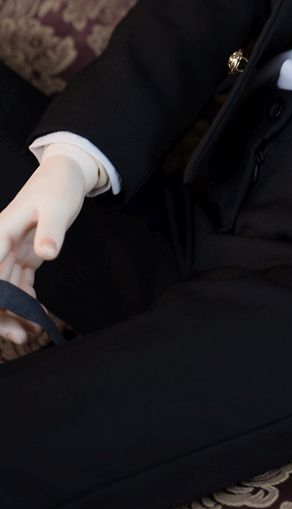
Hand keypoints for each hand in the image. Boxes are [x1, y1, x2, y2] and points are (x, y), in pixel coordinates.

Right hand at [0, 145, 96, 344]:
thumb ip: (51, 230)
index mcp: (0, 233)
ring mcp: (11, 249)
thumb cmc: (59, 185)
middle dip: (3, 314)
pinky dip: (26, 300)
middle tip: (20, 336)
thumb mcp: (57, 206)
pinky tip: (37, 313)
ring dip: (15, 312)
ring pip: (5, 288)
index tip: (1, 320)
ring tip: (31, 331)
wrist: (68, 173)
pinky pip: (19, 282)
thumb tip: (46, 253)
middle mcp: (0, 244)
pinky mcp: (24, 252)